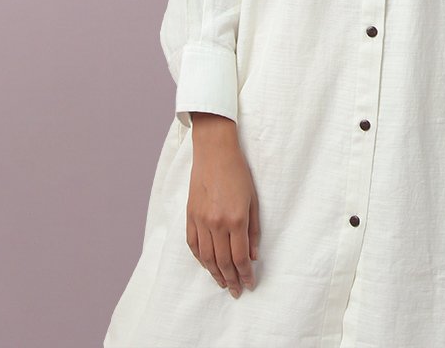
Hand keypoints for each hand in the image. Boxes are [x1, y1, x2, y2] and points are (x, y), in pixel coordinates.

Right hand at [186, 113, 260, 297]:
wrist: (214, 152)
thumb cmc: (238, 172)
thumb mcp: (254, 199)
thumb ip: (254, 230)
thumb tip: (254, 256)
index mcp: (235, 219)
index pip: (240, 257)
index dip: (245, 274)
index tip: (249, 285)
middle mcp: (216, 224)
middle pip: (222, 262)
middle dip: (231, 280)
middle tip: (236, 291)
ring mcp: (201, 221)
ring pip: (206, 257)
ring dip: (215, 274)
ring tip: (223, 284)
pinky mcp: (190, 216)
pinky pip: (193, 245)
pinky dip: (200, 259)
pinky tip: (207, 265)